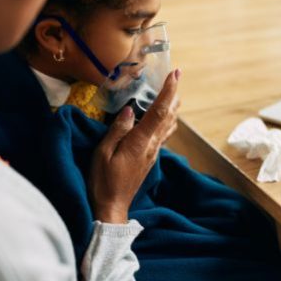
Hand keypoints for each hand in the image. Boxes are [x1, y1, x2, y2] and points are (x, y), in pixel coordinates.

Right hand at [89, 69, 180, 223]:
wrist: (111, 207)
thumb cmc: (103, 180)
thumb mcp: (103, 153)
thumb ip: (118, 130)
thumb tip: (130, 110)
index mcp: (140, 141)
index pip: (158, 111)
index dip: (168, 91)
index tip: (175, 74)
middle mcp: (151, 146)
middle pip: (168, 116)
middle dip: (173, 95)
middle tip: (177, 76)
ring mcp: (152, 153)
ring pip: (168, 126)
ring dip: (173, 108)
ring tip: (175, 94)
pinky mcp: (149, 158)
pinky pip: (162, 135)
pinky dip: (166, 121)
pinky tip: (165, 119)